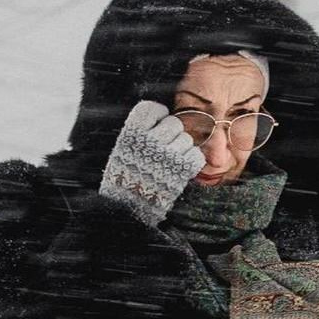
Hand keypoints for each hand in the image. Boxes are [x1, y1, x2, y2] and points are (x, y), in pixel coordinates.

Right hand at [97, 99, 204, 227]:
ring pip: (186, 138)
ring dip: (181, 147)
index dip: (158, 114)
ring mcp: (167, 155)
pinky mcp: (181, 170)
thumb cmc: (123, 179)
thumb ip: (138, 131)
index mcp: (132, 133)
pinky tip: (181, 166)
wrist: (128, 209)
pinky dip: (191, 159)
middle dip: (171, 133)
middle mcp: (150, 141)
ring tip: (170, 160)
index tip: (157, 122)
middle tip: (164, 146)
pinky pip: (195, 154)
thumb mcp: (122, 150)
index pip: (152, 109)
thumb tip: (160, 118)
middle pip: (174, 123)